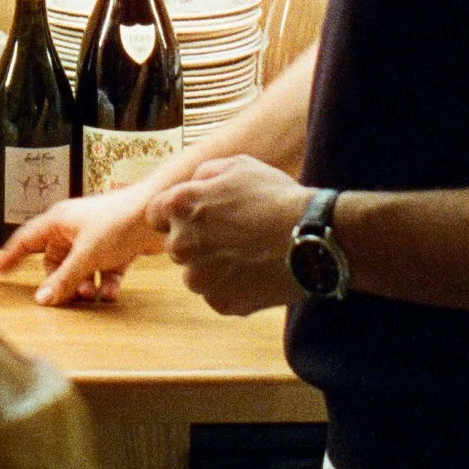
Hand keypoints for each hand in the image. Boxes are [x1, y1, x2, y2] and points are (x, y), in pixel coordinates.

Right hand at [0, 183, 162, 305]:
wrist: (157, 213)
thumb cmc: (117, 222)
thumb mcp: (86, 254)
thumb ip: (64, 279)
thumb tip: (42, 299)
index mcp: (59, 221)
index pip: (28, 239)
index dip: (13, 255)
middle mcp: (75, 228)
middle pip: (56, 261)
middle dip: (61, 281)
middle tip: (68, 298)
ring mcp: (96, 238)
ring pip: (81, 269)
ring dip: (85, 285)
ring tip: (93, 295)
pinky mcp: (116, 248)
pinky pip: (103, 270)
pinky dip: (106, 283)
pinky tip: (111, 293)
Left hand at [148, 155, 308, 317]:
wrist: (312, 238)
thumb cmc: (275, 196)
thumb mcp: (238, 166)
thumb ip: (204, 174)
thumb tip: (192, 185)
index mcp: (180, 206)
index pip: (155, 214)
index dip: (176, 213)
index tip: (197, 216)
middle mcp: (181, 244)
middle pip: (176, 246)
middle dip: (197, 240)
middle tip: (232, 234)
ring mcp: (200, 278)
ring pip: (196, 274)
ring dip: (213, 266)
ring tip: (248, 254)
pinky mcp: (221, 303)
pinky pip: (218, 294)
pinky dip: (233, 286)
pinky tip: (256, 272)